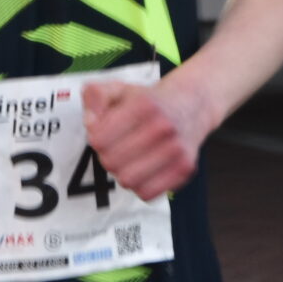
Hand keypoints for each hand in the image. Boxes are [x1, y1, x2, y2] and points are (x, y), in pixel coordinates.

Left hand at [81, 74, 211, 199]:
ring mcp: (177, 150)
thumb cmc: (150, 101)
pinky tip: (142, 170)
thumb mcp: (119, 88)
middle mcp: (163, 127)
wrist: (191, 105)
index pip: (99, 139)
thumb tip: (91, 123)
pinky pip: (148, 193)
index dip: (95, 138)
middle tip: (115, 147)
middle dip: (106, 156)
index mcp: (144, 105)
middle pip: (111, 162)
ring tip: (128, 159)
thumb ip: (95, 96)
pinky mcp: (185, 169)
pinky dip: (139, 186)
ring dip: (122, 172)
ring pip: (128, 181)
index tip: (102, 133)